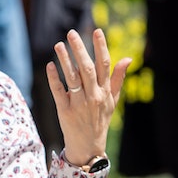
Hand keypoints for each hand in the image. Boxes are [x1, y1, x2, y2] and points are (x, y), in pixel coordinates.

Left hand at [48, 28, 131, 166]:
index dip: (101, 47)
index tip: (97, 31)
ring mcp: (79, 104)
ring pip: (72, 78)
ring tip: (58, 45)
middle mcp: (94, 96)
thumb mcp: (112, 100)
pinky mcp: (65, 111)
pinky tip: (50, 65)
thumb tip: (127, 58)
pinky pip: (59, 92)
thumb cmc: (100, 120)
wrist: (89, 146)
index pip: (105, 65)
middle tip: (71, 33)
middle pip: (88, 68)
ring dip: (65, 60)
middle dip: (80, 49)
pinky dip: (54, 78)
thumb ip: (118, 79)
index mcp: (106, 92)